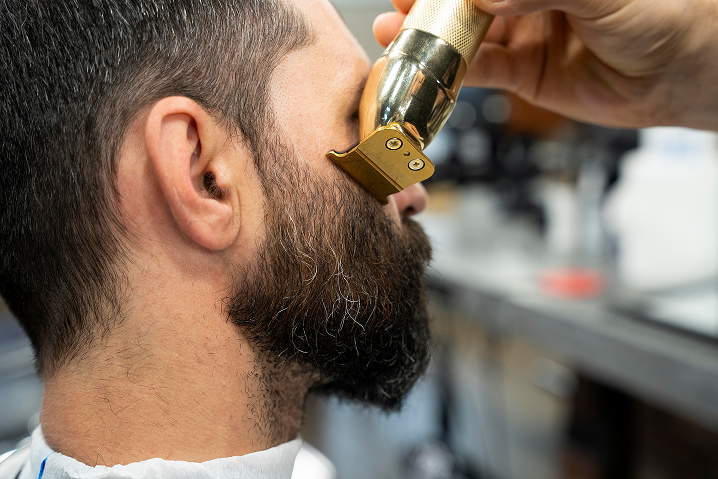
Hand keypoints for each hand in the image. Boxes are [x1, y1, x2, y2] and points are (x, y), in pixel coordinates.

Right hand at [374, 0, 717, 129]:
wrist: (679, 74)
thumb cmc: (659, 14)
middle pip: (465, 2)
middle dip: (428, 4)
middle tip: (398, 4)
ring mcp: (522, 34)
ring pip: (466, 35)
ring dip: (429, 38)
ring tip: (396, 36)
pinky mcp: (523, 73)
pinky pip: (482, 71)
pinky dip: (455, 72)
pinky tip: (431, 68)